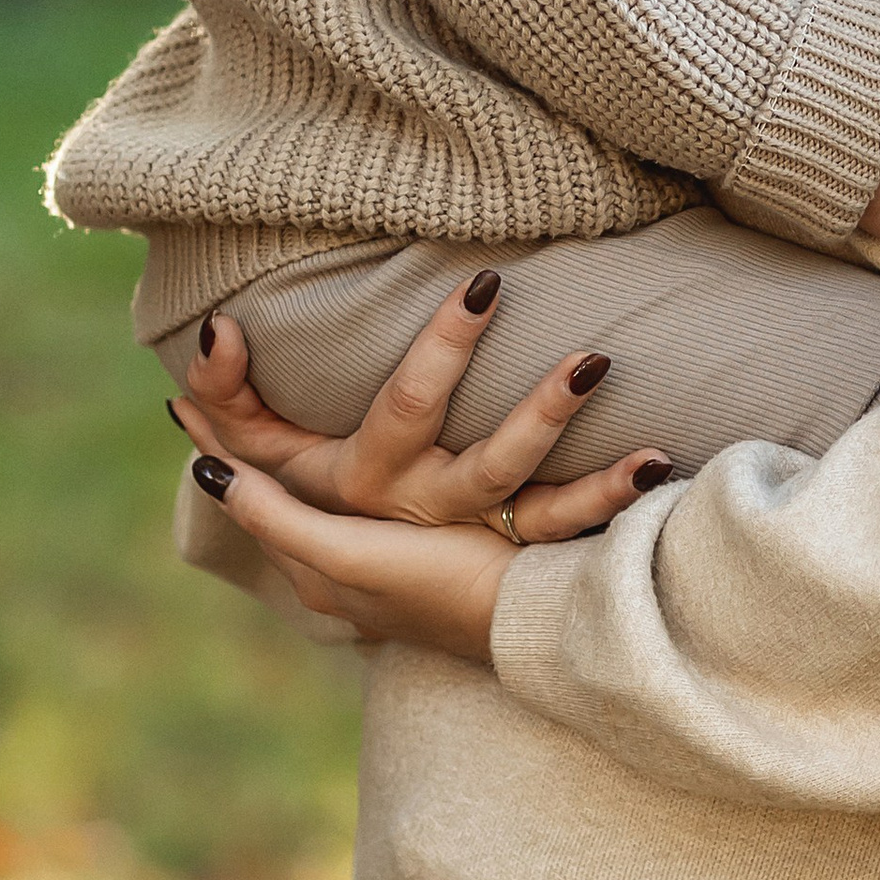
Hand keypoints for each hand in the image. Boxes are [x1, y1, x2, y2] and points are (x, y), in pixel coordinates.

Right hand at [169, 278, 674, 658]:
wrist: (359, 591)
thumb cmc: (304, 489)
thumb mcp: (257, 444)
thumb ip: (224, 390)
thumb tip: (218, 326)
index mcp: (366, 476)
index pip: (408, 404)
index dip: (444, 351)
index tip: (485, 287)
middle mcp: (425, 511)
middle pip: (490, 463)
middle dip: (543, 414)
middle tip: (594, 358)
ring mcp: (472, 540)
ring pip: (541, 511)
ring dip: (602, 486)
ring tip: (657, 450)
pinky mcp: (509, 558)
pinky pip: (566, 536)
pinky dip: (612, 509)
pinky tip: (660, 472)